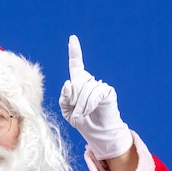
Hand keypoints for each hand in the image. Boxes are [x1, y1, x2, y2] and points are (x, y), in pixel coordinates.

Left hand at [58, 35, 132, 159]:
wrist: (96, 132)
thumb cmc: (81, 120)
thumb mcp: (66, 110)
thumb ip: (64, 97)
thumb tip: (68, 84)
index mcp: (78, 83)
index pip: (76, 64)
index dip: (74, 51)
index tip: (72, 38)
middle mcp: (89, 81)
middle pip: (76, 83)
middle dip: (73, 99)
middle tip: (76, 112)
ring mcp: (99, 85)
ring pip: (84, 90)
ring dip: (80, 105)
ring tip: (82, 114)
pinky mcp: (107, 91)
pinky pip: (95, 93)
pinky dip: (89, 104)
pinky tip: (90, 111)